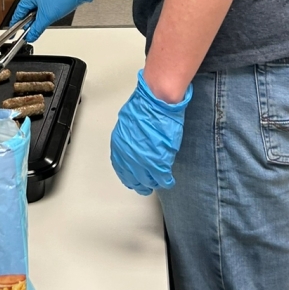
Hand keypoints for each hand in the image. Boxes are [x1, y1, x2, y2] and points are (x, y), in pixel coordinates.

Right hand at [12, 0, 92, 41]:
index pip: (18, 13)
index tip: (14, 33)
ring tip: (42, 22)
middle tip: (30, 31)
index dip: (17, 24)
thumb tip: (30, 36)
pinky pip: (40, 6)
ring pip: (34, 9)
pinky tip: (46, 17)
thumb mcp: (47, 17)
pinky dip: (42, 13)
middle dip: (29, 22)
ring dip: (36, 18)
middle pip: (26, 11)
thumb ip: (36, 29)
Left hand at [110, 71, 192, 195]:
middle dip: (139, 183)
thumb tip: (133, 143)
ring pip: (147, 182)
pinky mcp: (159, 163)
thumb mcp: (128, 123)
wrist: (157, 104)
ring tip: (157, 183)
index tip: (132, 177)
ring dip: (153, 183)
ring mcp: (143, 162)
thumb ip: (129, 138)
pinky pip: (162, 179)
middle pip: (133, 178)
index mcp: (120, 146)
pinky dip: (166, 181)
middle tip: (145, 185)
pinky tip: (168, 180)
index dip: (128, 174)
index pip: (121, 167)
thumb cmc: (144, 106)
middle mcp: (129, 156)